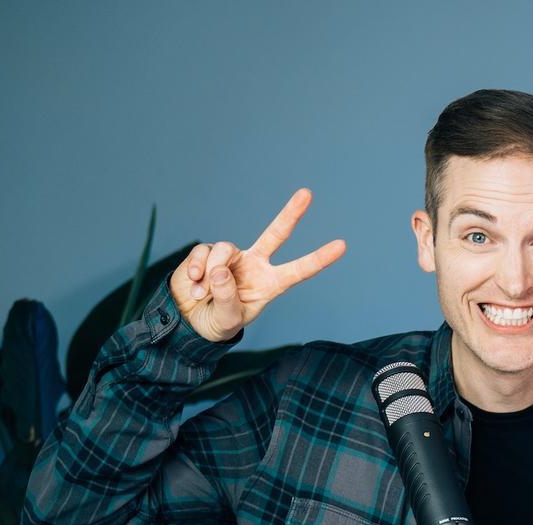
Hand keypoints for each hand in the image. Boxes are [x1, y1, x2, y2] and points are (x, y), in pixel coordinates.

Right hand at [168, 188, 345, 342]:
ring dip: (211, 272)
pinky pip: (204, 253)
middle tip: (307, 193)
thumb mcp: (228, 319)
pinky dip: (196, 269)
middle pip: (276, 234)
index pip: (299, 270)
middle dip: (291, 213)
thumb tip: (222, 270)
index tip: (342, 245)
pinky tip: (194, 284)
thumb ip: (228, 298)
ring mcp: (232, 257)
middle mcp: (255, 265)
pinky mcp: (207, 252)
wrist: (190, 321)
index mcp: (270, 283)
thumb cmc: (218, 322)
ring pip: (225, 249)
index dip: (319, 258)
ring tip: (203, 294)